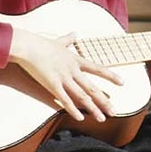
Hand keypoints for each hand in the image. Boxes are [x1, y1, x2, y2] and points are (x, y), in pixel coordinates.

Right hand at [9, 28, 123, 121]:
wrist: (28, 46)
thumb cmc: (41, 43)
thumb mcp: (59, 41)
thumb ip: (68, 39)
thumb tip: (75, 32)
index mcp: (76, 60)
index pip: (98, 69)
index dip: (111, 76)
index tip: (123, 82)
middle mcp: (73, 70)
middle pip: (92, 88)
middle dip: (104, 101)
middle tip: (115, 112)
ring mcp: (64, 78)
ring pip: (82, 96)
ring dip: (93, 109)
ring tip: (102, 119)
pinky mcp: (52, 85)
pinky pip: (65, 100)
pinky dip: (73, 110)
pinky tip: (80, 118)